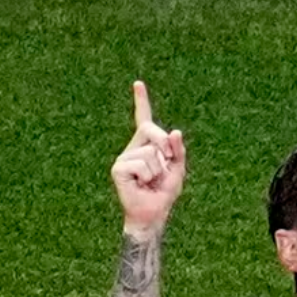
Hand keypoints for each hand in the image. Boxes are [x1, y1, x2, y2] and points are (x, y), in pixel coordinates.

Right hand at [110, 81, 185, 233]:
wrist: (153, 213)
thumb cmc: (164, 193)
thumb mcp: (178, 170)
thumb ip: (178, 151)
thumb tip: (175, 131)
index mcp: (146, 145)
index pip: (143, 119)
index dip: (141, 101)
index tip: (138, 83)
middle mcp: (133, 148)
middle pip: (152, 130)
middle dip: (166, 148)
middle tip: (164, 169)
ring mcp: (123, 157)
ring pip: (151, 152)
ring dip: (158, 170)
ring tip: (151, 182)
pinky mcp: (118, 168)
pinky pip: (142, 165)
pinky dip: (148, 177)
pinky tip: (142, 185)